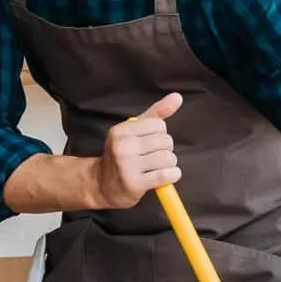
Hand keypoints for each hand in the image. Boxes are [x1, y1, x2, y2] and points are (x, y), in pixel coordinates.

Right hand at [91, 93, 182, 209]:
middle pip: (166, 142)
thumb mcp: (134, 131)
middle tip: (154, 157)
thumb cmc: (122, 155)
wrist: (102, 185)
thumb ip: (156, 113)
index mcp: (122, 131)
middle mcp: (123, 146)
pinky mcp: (135, 184)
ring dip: (170, 165)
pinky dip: (172, 175)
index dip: (161, 135)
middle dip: (166, 150)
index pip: (159, 125)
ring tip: (158, 167)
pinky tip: (166, 176)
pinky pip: (165, 175)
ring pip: (168, 158)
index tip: (151, 143)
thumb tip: (178, 97)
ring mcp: (128, 166)